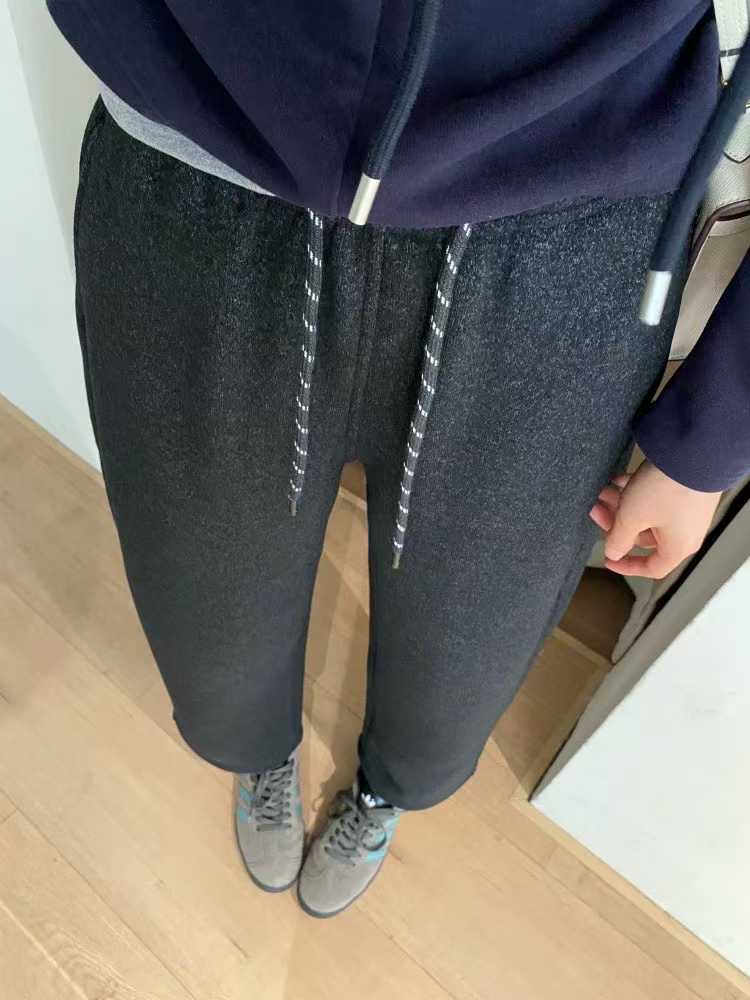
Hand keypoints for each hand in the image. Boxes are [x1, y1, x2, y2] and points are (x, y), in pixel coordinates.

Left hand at [588, 461, 720, 579]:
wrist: (694, 450)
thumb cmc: (665, 490)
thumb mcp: (632, 517)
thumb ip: (618, 539)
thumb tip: (614, 553)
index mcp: (677, 546)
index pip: (652, 568)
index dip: (627, 566)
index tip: (608, 559)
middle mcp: (685, 531)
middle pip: (644, 536)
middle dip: (617, 522)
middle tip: (597, 508)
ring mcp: (686, 509)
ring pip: (647, 514)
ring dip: (623, 504)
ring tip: (603, 490)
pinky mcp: (685, 489)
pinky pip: (656, 497)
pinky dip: (637, 490)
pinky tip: (619, 478)